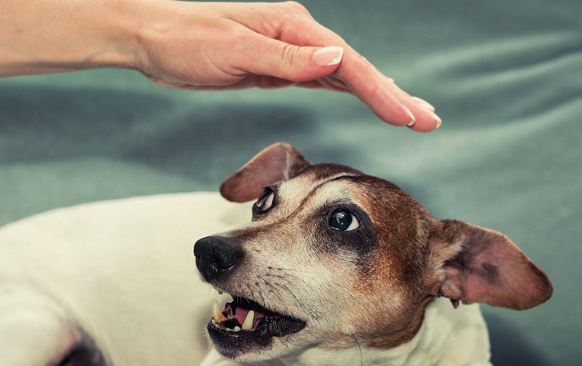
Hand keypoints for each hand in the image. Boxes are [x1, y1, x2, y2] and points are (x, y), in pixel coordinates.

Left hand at [132, 1, 440, 131]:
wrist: (152, 37)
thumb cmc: (185, 41)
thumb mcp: (235, 50)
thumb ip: (286, 58)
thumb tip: (337, 59)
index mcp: (292, 28)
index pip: (348, 65)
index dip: (382, 93)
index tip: (410, 117)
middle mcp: (297, 36)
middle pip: (356, 68)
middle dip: (393, 95)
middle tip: (429, 120)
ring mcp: (288, 50)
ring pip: (344, 75)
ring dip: (377, 94)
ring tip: (410, 114)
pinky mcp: (276, 64)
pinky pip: (322, 79)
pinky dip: (349, 90)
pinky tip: (364, 99)